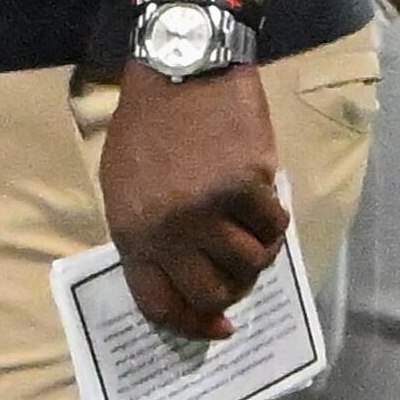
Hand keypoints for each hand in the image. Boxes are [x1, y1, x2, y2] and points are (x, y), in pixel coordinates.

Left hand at [103, 66, 286, 337]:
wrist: (180, 71)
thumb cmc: (148, 127)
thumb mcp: (124, 184)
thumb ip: (149, 234)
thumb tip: (185, 283)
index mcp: (130, 230)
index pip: (157, 302)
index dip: (191, 325)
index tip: (219, 328)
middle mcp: (167, 228)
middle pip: (212, 294)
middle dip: (232, 289)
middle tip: (239, 268)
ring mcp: (207, 209)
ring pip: (251, 264)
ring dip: (257, 248)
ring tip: (248, 222)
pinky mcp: (244, 187)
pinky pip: (275, 227)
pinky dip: (273, 216)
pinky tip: (260, 193)